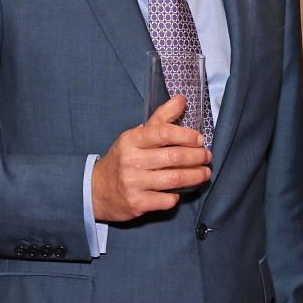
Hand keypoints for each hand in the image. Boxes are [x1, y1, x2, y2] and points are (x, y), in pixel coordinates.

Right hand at [91, 95, 211, 219]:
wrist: (96, 190)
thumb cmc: (124, 159)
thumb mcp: (136, 136)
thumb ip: (161, 118)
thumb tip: (182, 99)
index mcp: (131, 140)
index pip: (163, 132)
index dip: (186, 135)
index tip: (200, 139)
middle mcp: (131, 160)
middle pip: (174, 156)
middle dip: (197, 156)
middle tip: (207, 157)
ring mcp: (133, 183)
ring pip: (175, 179)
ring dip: (195, 176)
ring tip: (205, 173)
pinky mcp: (137, 203)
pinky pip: (167, 200)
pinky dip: (177, 196)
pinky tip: (180, 191)